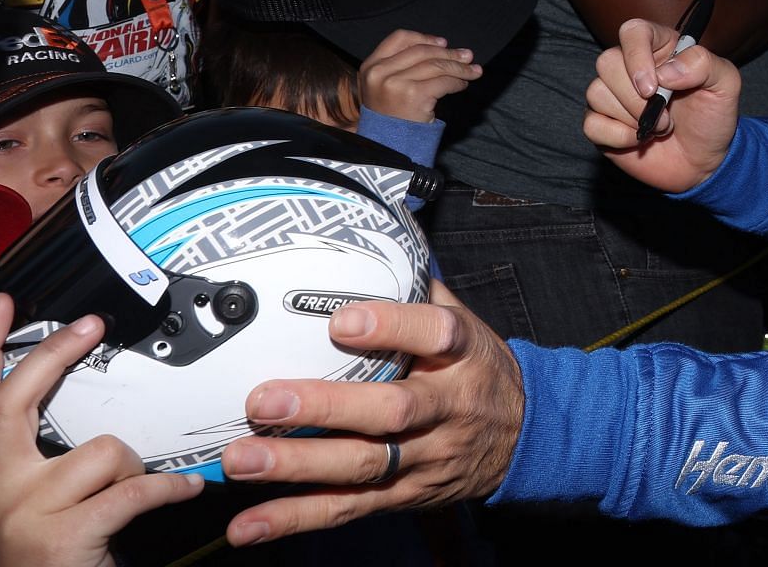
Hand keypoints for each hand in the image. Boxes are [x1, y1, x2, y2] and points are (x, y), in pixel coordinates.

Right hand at [0, 295, 201, 566]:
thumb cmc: (45, 554)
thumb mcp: (19, 500)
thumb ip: (28, 451)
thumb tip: (59, 387)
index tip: (6, 303)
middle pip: (12, 399)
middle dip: (53, 354)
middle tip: (90, 325)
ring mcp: (24, 511)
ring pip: (100, 450)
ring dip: (133, 464)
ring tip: (140, 482)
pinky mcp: (63, 535)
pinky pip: (133, 491)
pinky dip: (167, 487)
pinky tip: (183, 489)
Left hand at [219, 281, 523, 546]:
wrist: (524, 437)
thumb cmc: (475, 368)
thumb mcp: (464, 320)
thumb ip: (414, 290)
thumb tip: (365, 242)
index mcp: (465, 355)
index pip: (437, 335)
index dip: (392, 326)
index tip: (341, 319)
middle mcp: (448, 408)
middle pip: (392, 411)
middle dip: (326, 407)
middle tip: (265, 399)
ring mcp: (425, 458)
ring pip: (364, 466)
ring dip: (298, 466)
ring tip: (243, 459)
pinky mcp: (404, 497)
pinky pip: (347, 509)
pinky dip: (295, 519)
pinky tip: (248, 525)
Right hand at [358, 30, 480, 122]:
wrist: (387, 148)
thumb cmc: (390, 117)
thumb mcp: (383, 86)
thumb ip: (403, 65)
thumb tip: (442, 46)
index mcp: (370, 65)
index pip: (399, 38)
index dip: (425, 37)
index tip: (443, 43)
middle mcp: (380, 72)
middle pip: (422, 51)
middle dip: (449, 53)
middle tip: (467, 55)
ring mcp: (395, 83)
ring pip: (436, 65)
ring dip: (459, 67)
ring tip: (473, 70)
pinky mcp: (413, 95)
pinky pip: (443, 82)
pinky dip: (458, 82)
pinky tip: (463, 85)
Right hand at [583, 17, 741, 193]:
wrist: (705, 161)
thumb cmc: (713, 117)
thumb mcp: (726, 84)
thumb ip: (704, 64)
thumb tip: (665, 72)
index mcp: (659, 47)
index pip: (632, 31)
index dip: (636, 55)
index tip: (652, 87)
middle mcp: (630, 65)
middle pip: (607, 62)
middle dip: (636, 98)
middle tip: (667, 117)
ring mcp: (612, 94)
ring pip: (597, 92)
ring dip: (632, 118)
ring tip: (659, 128)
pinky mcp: (602, 123)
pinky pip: (591, 123)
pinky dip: (617, 136)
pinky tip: (638, 140)